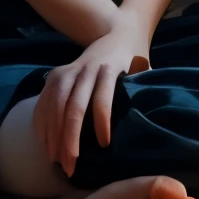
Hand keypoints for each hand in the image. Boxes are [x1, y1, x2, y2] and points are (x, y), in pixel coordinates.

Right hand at [37, 28, 148, 177]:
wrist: (115, 33)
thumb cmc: (135, 59)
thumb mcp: (145, 71)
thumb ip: (146, 92)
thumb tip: (155, 122)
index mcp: (110, 69)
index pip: (103, 97)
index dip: (102, 121)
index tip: (105, 144)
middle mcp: (85, 69)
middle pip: (74, 107)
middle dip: (70, 138)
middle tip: (72, 165)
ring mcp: (67, 71)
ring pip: (54, 106)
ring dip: (53, 136)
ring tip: (58, 161)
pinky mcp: (54, 75)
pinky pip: (43, 103)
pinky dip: (42, 125)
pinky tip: (46, 145)